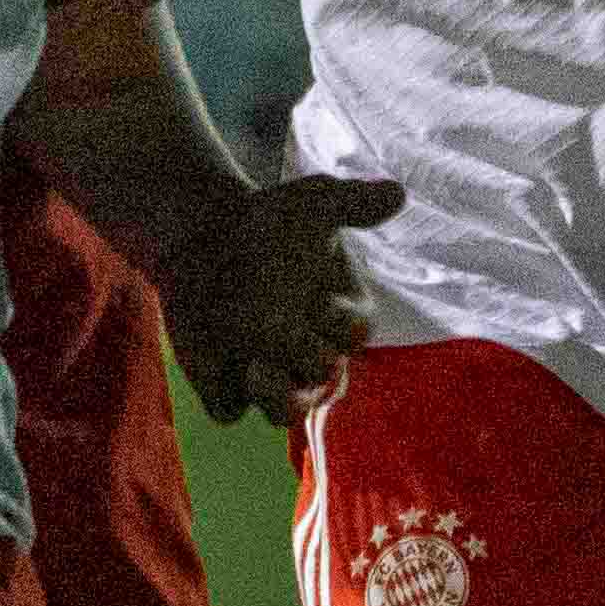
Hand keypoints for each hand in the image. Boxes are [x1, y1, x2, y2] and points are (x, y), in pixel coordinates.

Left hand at [159, 171, 401, 422]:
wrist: (205, 234)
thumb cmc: (269, 221)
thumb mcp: (314, 203)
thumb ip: (354, 203)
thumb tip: (398, 193)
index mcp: (344, 317)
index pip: (353, 333)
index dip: (338, 322)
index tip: (317, 299)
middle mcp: (313, 353)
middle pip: (323, 377)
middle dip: (304, 357)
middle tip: (277, 329)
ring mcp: (272, 374)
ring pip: (284, 412)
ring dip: (274, 397)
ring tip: (255, 368)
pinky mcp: (227, 386)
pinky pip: (228, 409)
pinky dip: (225, 397)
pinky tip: (219, 366)